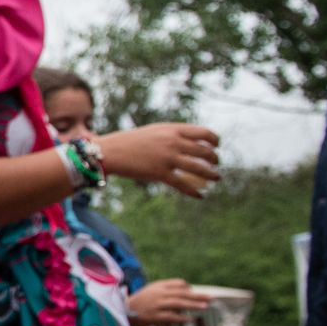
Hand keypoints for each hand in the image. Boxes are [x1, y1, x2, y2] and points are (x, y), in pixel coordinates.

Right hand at [98, 122, 220, 198]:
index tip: (216, 145)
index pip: (204, 133)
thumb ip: (172, 135)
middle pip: (204, 151)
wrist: (110, 151)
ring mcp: (168, 158)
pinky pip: (184, 185)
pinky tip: (201, 195)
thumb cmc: (129, 141)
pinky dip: (194, 192)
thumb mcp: (153, 132)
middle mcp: (173, 142)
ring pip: (199, 168)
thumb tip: (190, 142)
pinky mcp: (161, 174)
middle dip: (214, 158)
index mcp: (172, 130)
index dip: (215, 140)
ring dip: (212, 174)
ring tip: (216, 177)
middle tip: (215, 163)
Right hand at [127, 279, 209, 325]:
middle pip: (182, 293)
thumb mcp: (151, 291)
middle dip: (198, 296)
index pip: (178, 283)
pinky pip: (172, 316)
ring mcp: (157, 305)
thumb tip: (187, 290)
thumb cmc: (140, 302)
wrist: (123, 312)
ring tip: (205, 307)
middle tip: (211, 298)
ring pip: (179, 304)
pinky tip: (191, 319)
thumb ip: (167, 289)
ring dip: (193, 305)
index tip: (195, 294)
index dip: (189, 288)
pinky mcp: (155, 316)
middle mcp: (159, 294)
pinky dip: (182, 318)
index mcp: (158, 286)